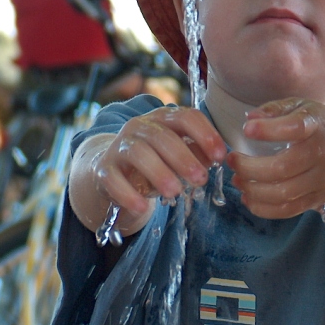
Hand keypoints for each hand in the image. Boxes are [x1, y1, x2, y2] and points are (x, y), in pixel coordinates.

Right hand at [82, 106, 226, 222]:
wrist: (115, 173)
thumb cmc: (156, 162)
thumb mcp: (178, 157)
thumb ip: (197, 154)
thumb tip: (215, 159)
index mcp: (164, 119)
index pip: (186, 117)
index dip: (205, 135)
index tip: (220, 157)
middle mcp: (140, 127)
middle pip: (162, 136)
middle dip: (184, 158)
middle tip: (200, 179)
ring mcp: (120, 146)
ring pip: (138, 152)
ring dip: (159, 173)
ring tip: (175, 192)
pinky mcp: (105, 168)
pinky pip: (114, 179)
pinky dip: (128, 194)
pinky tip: (143, 208)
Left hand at [227, 98, 324, 219]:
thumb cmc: (322, 127)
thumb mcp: (303, 107)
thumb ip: (275, 110)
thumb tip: (249, 119)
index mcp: (317, 126)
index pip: (295, 128)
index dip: (268, 130)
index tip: (247, 129)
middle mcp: (321, 155)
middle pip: (281, 168)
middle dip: (248, 167)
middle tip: (231, 159)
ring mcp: (320, 181)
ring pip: (282, 194)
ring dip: (252, 189)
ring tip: (238, 179)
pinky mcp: (316, 200)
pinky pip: (287, 210)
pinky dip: (263, 208)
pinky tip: (248, 197)